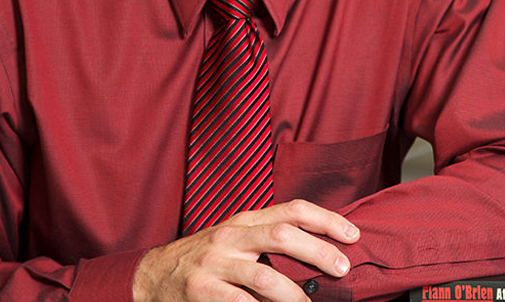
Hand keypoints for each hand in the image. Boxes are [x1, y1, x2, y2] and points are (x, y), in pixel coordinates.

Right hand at [133, 199, 360, 301]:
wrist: (152, 276)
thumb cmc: (204, 258)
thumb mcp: (236, 239)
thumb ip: (269, 240)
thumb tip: (319, 253)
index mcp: (245, 221)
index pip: (293, 210)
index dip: (326, 220)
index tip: (352, 235)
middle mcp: (232, 237)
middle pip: (284, 235)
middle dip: (319, 252)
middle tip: (342, 269)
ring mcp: (215, 263)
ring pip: (265, 276)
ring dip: (294, 295)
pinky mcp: (201, 290)